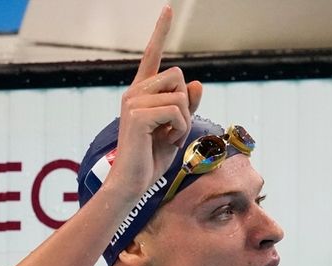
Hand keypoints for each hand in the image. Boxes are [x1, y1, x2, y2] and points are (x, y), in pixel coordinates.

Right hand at [104, 6, 202, 197]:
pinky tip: (164, 140)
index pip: (153, 55)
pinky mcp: (136, 115)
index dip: (161, 31)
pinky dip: (179, 129)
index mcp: (142, 92)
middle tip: (170, 128)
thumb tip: (199, 82)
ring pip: (181, 97)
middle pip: (180, 76)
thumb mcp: (177, 129)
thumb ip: (187, 106)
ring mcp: (133, 101)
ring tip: (165, 137)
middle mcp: (135, 91)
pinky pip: (176, 112)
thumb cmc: (152, 158)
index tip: (168, 8)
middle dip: (185, 104)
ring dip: (182, 121)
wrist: (133, 182)